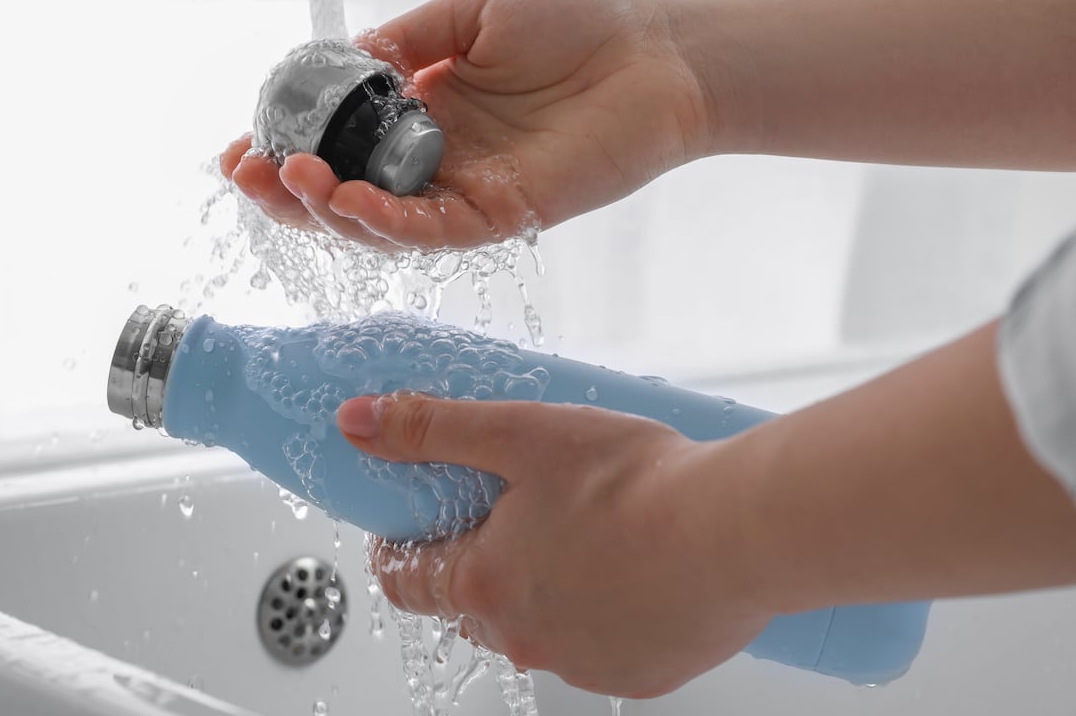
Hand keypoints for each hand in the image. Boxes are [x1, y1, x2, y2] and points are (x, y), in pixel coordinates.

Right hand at [223, 0, 712, 249]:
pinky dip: (386, 222)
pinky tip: (349, 202)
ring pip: (379, 225)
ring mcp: (466, 192)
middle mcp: (436, 161)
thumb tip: (343, 65)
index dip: (287, 151)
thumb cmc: (575, 20)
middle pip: (345, 198)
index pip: (339, 147)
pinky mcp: (503, 215)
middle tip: (246, 173)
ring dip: (326, 211)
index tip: (240, 147)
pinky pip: (434, 231)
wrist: (655, 48)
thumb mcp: (465, 12)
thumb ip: (403, 42)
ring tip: (289, 180)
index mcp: (422, 113)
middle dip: (287, 193)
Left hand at [335, 392, 771, 697]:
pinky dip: (596, 614)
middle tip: (510, 515)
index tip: (408, 528)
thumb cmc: (636, 484)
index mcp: (482, 582)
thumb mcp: (520, 434)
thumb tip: (359, 422)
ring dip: (538, 590)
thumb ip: (434, 427)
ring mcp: (579, 662)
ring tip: (580, 535)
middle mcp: (522, 637)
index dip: (400, 549)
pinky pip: (595, 646)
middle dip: (476, 562)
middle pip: (469, 604)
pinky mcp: (636, 675)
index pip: (407, 580)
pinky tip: (627, 571)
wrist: (736, 532)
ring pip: (533, 628)